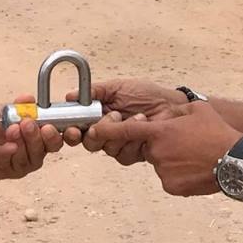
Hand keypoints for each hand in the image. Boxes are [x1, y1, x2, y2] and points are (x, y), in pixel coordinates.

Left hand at [0, 96, 63, 181]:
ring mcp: (21, 164)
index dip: (62, 136)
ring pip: (27, 158)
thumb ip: (20, 106)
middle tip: (29, 124)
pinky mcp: (4, 171)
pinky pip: (8, 163)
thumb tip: (27, 98)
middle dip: (38, 137)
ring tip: (13, 129)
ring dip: (21, 143)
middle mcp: (34, 153)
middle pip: (44, 150)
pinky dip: (8, 153)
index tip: (53, 126)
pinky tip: (8, 146)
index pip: (57, 140)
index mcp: (41, 138)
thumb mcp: (8, 111)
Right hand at [62, 78, 187, 147]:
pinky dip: (133, 140)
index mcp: (98, 116)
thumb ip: (95, 92)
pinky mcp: (133, 153)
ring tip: (137, 116)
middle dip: (97, 133)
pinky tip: (143, 126)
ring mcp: (119, 144)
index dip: (71, 132)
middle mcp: (107, 132)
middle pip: (89, 143)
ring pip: (107, 148)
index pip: (77, 129)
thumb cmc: (147, 94)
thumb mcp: (118, 87)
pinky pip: (124, 155)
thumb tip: (71, 96)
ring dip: (121, 132)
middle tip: (109, 120)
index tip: (73, 129)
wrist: (171, 105)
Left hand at [92, 102, 240, 196]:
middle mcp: (156, 152)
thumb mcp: (198, 110)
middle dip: (161, 146)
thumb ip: (176, 111)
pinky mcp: (170, 186)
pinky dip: (179, 175)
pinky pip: (169, 178)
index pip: (126, 130)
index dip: (107, 130)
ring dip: (173, 161)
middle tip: (184, 145)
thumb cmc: (219, 133)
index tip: (94, 130)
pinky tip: (196, 170)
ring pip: (160, 164)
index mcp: (160, 131)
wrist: (236, 162)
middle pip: (148, 148)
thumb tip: (167, 114)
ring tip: (196, 158)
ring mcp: (162, 171)